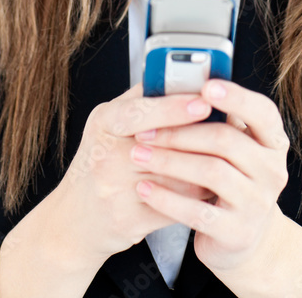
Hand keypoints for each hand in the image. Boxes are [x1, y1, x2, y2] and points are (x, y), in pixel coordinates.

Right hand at [45, 82, 217, 272]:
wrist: (72, 222)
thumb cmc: (98, 164)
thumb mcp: (108, 124)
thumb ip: (141, 101)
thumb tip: (182, 78)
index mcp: (104, 123)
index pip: (141, 110)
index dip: (175, 106)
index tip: (204, 101)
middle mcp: (106, 156)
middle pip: (163, 145)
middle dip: (200, 137)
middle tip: (230, 128)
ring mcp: (115, 191)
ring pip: (175, 177)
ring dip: (205, 168)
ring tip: (228, 157)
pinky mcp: (129, 220)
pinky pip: (174, 206)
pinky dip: (196, 197)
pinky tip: (211, 187)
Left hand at [131, 78, 290, 279]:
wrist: (240, 236)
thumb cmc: (229, 177)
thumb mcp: (233, 146)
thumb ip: (216, 118)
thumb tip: (178, 83)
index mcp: (273, 141)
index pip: (263, 112)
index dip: (235, 97)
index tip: (205, 85)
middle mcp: (272, 170)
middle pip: (226, 140)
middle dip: (181, 131)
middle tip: (145, 129)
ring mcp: (257, 203)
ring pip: (211, 172)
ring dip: (169, 160)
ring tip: (138, 154)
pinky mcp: (237, 232)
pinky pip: (197, 211)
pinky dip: (167, 198)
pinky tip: (144, 188)